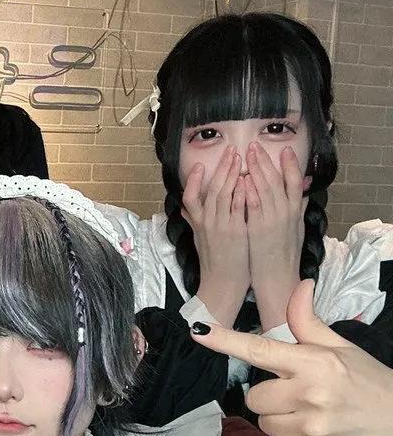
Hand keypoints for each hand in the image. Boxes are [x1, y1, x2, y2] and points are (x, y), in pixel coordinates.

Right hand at [182, 147, 250, 326]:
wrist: (222, 284)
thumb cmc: (215, 262)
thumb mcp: (200, 239)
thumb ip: (194, 221)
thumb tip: (187, 210)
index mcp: (198, 224)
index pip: (190, 197)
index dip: (195, 180)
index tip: (200, 165)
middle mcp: (207, 223)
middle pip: (211, 190)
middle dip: (221, 168)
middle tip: (230, 151)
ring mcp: (221, 227)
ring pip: (223, 195)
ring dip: (232, 174)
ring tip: (240, 158)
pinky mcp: (235, 232)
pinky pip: (238, 208)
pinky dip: (242, 193)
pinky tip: (249, 180)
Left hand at [193, 279, 392, 435]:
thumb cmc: (369, 381)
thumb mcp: (341, 347)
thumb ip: (308, 322)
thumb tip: (297, 287)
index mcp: (312, 363)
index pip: (260, 349)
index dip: (226, 340)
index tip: (199, 330)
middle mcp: (308, 393)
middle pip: (254, 396)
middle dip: (268, 396)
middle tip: (297, 395)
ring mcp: (309, 425)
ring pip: (261, 423)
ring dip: (276, 420)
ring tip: (307, 416)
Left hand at [243, 144, 305, 330]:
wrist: (278, 279)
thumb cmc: (284, 256)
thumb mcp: (296, 230)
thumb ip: (299, 209)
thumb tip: (303, 193)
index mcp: (295, 212)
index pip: (295, 182)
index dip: (290, 165)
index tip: (283, 150)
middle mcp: (286, 214)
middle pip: (277, 181)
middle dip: (265, 161)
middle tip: (254, 146)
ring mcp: (272, 221)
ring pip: (265, 190)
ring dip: (255, 170)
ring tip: (246, 156)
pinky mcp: (258, 230)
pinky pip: (253, 207)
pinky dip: (248, 192)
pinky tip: (242, 180)